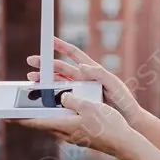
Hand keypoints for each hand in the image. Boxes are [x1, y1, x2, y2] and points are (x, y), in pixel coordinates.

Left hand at [9, 92, 136, 159]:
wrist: (125, 143)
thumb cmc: (108, 124)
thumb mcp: (89, 106)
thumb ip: (72, 99)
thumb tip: (62, 97)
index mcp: (64, 125)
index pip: (36, 122)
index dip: (20, 119)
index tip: (5, 117)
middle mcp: (66, 133)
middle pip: (42, 124)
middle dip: (30, 116)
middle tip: (19, 108)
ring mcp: (74, 137)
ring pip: (54, 125)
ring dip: (44, 116)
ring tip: (38, 107)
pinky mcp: (82, 136)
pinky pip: (65, 125)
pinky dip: (58, 118)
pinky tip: (63, 111)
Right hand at [26, 36, 145, 126]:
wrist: (128, 120)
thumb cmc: (123, 100)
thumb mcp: (114, 84)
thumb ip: (100, 73)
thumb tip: (82, 66)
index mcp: (92, 70)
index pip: (74, 54)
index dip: (62, 46)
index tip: (49, 39)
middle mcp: (84, 79)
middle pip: (61, 68)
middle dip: (46, 64)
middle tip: (31, 61)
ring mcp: (80, 91)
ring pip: (58, 82)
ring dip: (45, 80)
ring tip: (32, 79)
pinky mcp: (78, 103)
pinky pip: (62, 97)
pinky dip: (51, 95)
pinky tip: (42, 96)